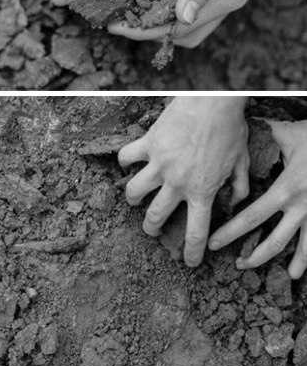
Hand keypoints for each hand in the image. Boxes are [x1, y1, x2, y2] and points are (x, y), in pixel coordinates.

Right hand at [118, 96, 248, 266]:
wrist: (212, 103)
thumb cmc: (230, 130)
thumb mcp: (241, 162)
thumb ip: (238, 186)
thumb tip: (235, 201)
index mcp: (202, 192)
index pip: (195, 233)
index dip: (191, 253)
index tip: (189, 262)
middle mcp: (177, 182)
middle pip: (156, 216)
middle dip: (152, 229)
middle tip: (152, 231)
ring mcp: (159, 163)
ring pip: (134, 191)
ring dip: (132, 199)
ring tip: (134, 199)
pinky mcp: (148, 144)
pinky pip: (126, 157)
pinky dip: (125, 161)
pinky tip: (128, 162)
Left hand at [209, 120, 306, 276]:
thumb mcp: (289, 134)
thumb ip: (264, 134)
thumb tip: (243, 125)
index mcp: (286, 189)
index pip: (252, 216)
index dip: (230, 232)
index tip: (213, 243)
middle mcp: (302, 207)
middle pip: (276, 242)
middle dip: (255, 257)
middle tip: (239, 265)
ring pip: (306, 247)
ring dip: (297, 263)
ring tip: (288, 276)